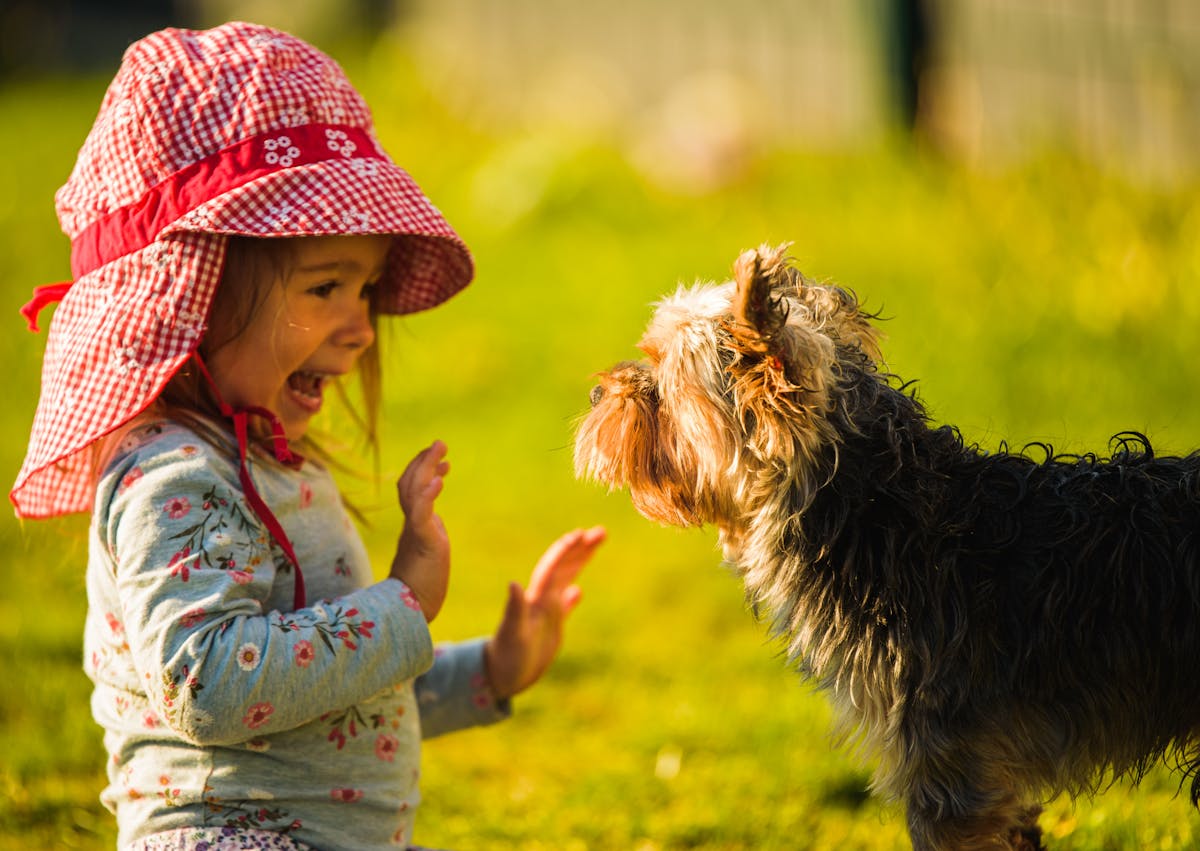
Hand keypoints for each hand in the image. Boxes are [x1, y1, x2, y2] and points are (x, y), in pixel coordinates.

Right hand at [389, 441, 450, 621]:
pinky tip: (438, 480)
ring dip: (427, 467)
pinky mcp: (421, 544)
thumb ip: (428, 535)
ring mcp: (415, 533)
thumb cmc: (420, 590)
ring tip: (440, 448)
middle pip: (410, 484)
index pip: (414, 492)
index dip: (425, 473)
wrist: (409, 614)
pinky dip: (428, 496)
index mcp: (414, 528)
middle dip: (425, 461)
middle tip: (440, 444)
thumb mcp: (429, 553)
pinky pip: (422, 516)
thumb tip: (435, 523)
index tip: (443, 463)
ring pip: (414, 492)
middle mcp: (411, 526)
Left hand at [483, 526, 605, 699]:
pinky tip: (578, 591)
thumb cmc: (506, 657)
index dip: (566, 550)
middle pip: (563, 567)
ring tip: (595, 546)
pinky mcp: (549, 628)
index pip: (553, 567)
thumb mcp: (512, 635)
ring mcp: (546, 613)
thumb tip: (513, 583)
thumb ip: (514, 609)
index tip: (582, 534)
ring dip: (580, 563)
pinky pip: (563, 607)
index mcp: (536, 599)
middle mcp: (541, 600)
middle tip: (601, 532)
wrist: (498, 677)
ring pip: (566, 580)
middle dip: (581, 549)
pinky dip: (571, 596)